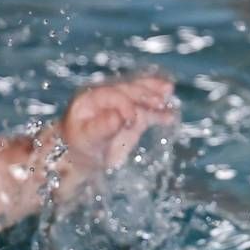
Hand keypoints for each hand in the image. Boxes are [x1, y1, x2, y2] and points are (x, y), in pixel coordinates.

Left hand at [53, 75, 175, 188]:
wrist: (80, 158)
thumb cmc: (78, 147)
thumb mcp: (86, 138)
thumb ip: (101, 127)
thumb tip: (118, 117)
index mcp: (92, 98)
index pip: (113, 95)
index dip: (124, 104)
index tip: (132, 120)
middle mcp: (108, 97)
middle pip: (130, 90)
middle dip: (144, 93)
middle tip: (158, 100)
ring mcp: (123, 106)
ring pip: (141, 96)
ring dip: (155, 95)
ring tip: (169, 91)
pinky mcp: (134, 117)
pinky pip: (149, 112)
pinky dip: (160, 113)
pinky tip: (171, 116)